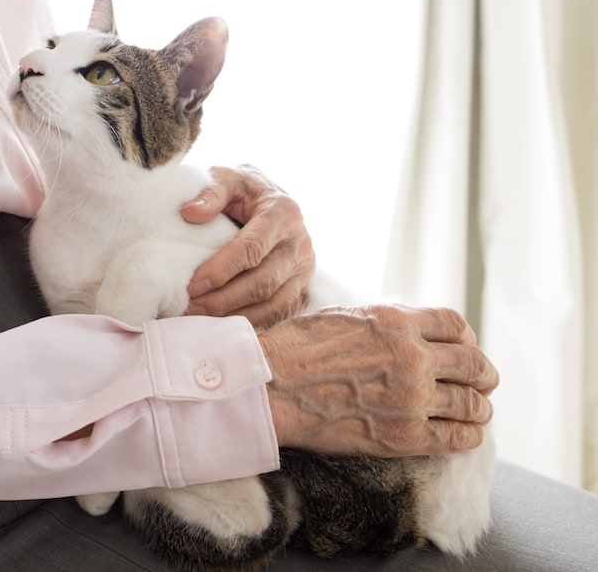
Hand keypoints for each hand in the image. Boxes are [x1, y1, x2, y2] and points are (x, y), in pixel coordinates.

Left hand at [182, 165, 314, 327]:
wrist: (268, 196)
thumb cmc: (242, 189)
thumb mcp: (227, 178)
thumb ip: (210, 191)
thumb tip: (190, 213)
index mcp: (283, 212)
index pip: (252, 248)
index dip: (223, 269)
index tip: (194, 285)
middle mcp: (299, 242)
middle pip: (263, 281)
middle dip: (225, 299)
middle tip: (191, 307)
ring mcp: (304, 266)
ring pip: (272, 302)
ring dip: (235, 315)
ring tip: (201, 318)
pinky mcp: (300, 284)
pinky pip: (277, 310)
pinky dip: (250, 320)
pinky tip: (222, 323)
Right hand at [260, 304, 497, 456]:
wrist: (269, 387)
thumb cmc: (295, 349)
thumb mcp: (343, 315)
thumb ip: (383, 321)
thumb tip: (404, 329)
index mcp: (396, 320)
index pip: (455, 324)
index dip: (466, 338)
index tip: (464, 348)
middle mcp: (412, 355)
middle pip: (474, 363)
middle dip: (483, 374)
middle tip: (484, 382)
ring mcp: (412, 397)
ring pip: (472, 402)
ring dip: (480, 407)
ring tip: (478, 411)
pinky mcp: (405, 435)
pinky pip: (457, 437)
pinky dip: (468, 435)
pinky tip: (466, 434)